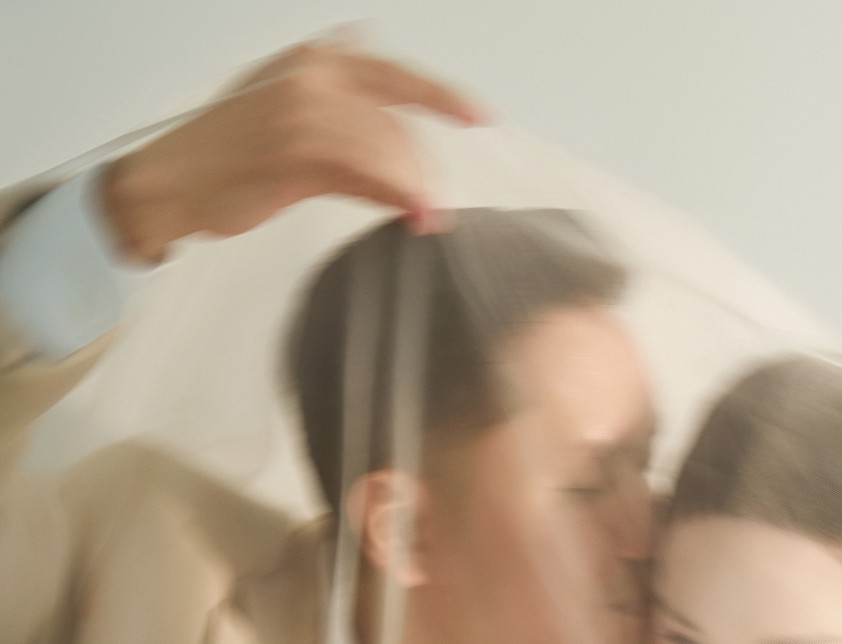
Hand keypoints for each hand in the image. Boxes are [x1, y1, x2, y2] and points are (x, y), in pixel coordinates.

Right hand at [101, 39, 485, 262]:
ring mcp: (305, 115)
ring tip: (429, 218)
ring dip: (415, 188)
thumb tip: (365, 38)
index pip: (394, 73)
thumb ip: (325, 75)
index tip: (479, 117)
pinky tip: (414, 217)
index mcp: (314, 58)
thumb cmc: (226, 148)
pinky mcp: (297, 157)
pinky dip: (398, 198)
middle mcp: (313, 77)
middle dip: (424, 165)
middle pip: (397, 120)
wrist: (173, 181)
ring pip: (386, 150)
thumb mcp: (278, 93)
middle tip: (439, 201)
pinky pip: (367, 176)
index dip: (441, 96)